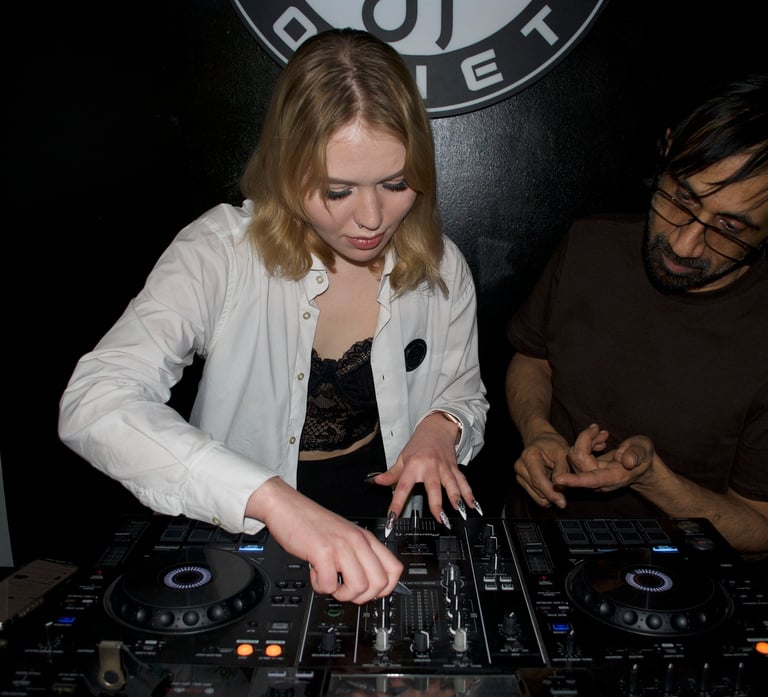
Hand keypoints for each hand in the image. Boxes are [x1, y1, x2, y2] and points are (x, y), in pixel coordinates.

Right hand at [246, 478, 402, 603]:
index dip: (385, 588)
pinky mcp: (322, 552)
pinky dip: (321, 587)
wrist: (287, 507)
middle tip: (346, 589)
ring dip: (342, 594)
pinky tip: (315, 573)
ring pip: (359, 588)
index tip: (369, 591)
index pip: (394, 569)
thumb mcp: (344, 535)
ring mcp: (341, 546)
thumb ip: (358, 554)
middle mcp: (357, 541)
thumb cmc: (312, 523)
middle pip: (380, 583)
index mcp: (365, 538)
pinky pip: (330, 586)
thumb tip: (368, 584)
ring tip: (329, 581)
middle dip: (362, 596)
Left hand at [370, 412, 476, 525]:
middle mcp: (430, 467)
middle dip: (437, 503)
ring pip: (452, 484)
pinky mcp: (455, 468)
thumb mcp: (402, 457)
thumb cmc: (418, 444)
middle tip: (440, 518)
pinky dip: (469, 493)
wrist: (436, 428)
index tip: (393, 518)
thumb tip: (376, 481)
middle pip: (434, 487)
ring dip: (457, 498)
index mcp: (413, 466)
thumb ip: (391, 473)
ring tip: (461, 512)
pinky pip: (463, 481)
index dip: (397, 504)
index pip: (402, 487)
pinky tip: (473, 505)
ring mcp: (444, 467)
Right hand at [513, 430, 571, 507]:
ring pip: (537, 497)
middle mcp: (520, 466)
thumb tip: (560, 488)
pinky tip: (550, 484)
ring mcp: (519, 474)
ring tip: (557, 482)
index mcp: (529, 456)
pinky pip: (536, 496)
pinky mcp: (521, 481)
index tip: (562, 503)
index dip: (551, 494)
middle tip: (565, 489)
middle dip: (553, 494)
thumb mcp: (563, 452)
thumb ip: (562, 470)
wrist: (542, 441)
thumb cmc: (554, 445)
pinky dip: (546, 494)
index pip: (538, 481)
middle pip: (538, 491)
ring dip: (550, 494)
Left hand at [555, 425, 654, 492]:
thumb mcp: (645, 450)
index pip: (590, 480)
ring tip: (603, 433)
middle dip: (585, 440)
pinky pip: (578, 454)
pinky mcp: (586, 469)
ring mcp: (591, 475)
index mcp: (613, 478)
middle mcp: (599, 480)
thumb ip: (637, 454)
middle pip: (579, 461)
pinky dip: (586, 442)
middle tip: (599, 429)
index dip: (575, 479)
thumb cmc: (644, 455)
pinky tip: (599, 436)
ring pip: (576, 456)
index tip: (559, 479)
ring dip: (586, 440)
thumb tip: (627, 460)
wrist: (642, 464)